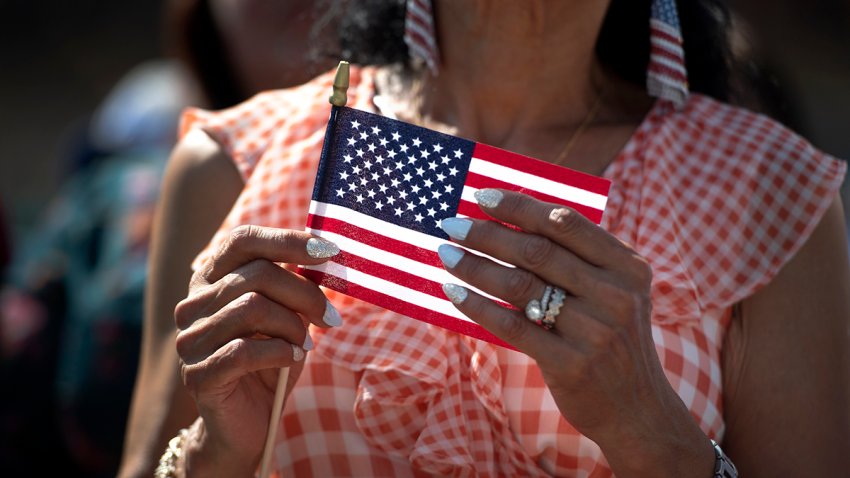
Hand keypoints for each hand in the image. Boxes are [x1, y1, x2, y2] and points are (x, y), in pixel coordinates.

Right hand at [173, 225, 341, 475]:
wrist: (250, 424)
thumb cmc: (272, 361)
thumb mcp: (288, 316)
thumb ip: (296, 286)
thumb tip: (326, 255)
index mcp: (212, 280)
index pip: (243, 240)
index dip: (287, 240)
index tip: (329, 252)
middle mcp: (193, 304)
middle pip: (256, 275)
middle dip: (304, 294)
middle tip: (331, 317)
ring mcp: (190, 340)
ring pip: (251, 308)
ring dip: (292, 327)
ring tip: (306, 344)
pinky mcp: (197, 375)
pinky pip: (243, 350)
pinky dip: (279, 352)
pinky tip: (293, 359)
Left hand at [438, 189, 712, 476]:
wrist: (637, 410)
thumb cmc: (611, 340)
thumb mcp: (614, 293)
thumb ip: (577, 259)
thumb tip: (509, 220)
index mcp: (627, 266)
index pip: (565, 222)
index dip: (520, 206)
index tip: (480, 196)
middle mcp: (615, 294)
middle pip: (537, 251)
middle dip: (487, 233)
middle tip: (451, 224)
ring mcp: (595, 330)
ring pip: (520, 285)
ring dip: (475, 266)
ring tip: (446, 254)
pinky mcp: (571, 363)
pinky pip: (512, 325)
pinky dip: (477, 305)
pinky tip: (454, 292)